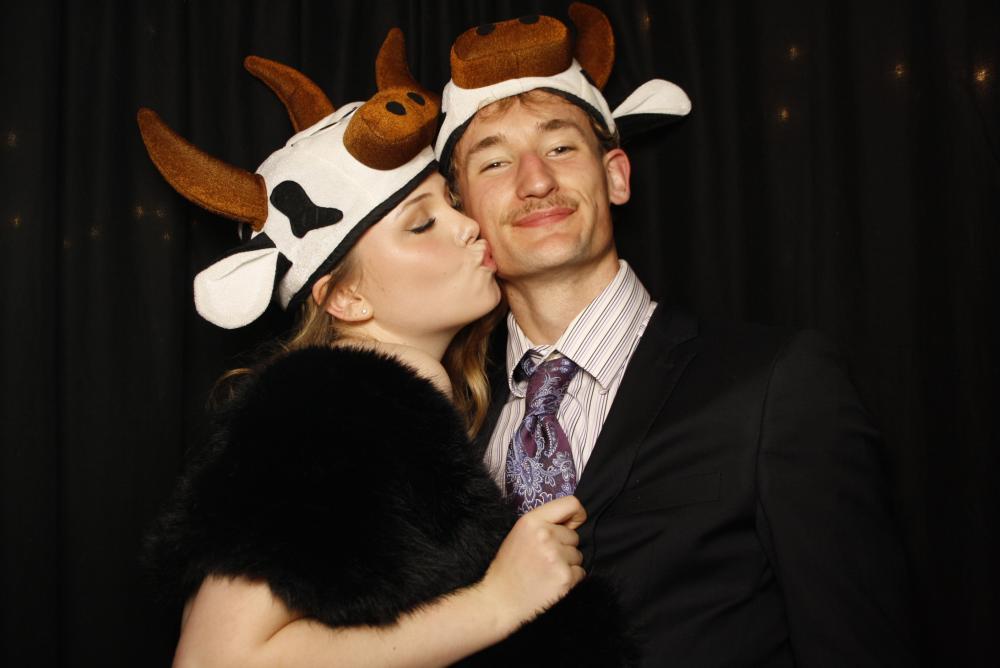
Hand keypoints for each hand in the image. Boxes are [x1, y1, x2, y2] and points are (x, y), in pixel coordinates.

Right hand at [478, 495, 586, 630]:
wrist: (500, 599)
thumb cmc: (509, 567)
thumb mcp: (519, 534)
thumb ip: (543, 524)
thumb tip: (573, 522)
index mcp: (532, 521)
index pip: (571, 503)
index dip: (577, 514)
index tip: (574, 524)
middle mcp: (546, 535)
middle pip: (574, 536)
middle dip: (564, 546)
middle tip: (545, 559)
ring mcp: (556, 557)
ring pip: (578, 555)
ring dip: (567, 564)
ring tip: (546, 571)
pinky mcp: (565, 577)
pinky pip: (580, 572)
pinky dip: (570, 579)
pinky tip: (551, 582)